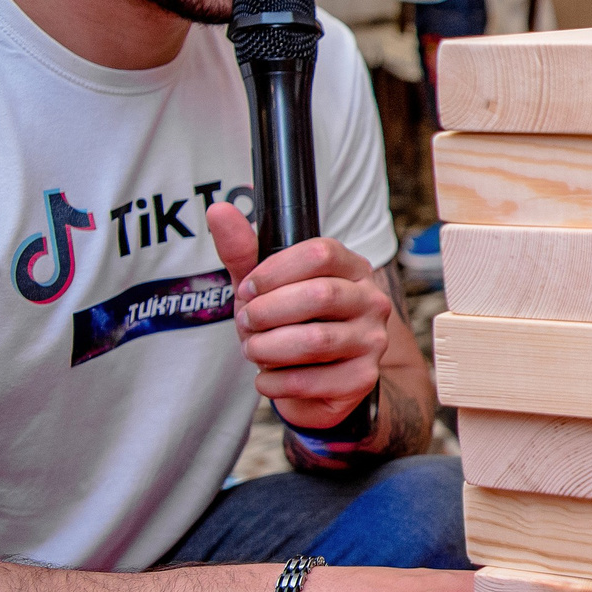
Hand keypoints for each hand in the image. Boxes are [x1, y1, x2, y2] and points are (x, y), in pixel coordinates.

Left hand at [209, 203, 391, 437]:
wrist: (316, 381)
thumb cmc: (288, 324)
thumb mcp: (263, 286)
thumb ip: (242, 250)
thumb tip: (218, 209)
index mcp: (352, 268)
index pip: (321, 253)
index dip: (274, 271)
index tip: (249, 289)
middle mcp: (372, 300)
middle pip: (319, 295)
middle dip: (266, 313)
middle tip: (247, 324)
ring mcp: (373, 341)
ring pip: (314, 340)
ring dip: (266, 348)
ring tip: (254, 350)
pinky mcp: (362, 379)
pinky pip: (309, 381)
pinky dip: (273, 382)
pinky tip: (269, 376)